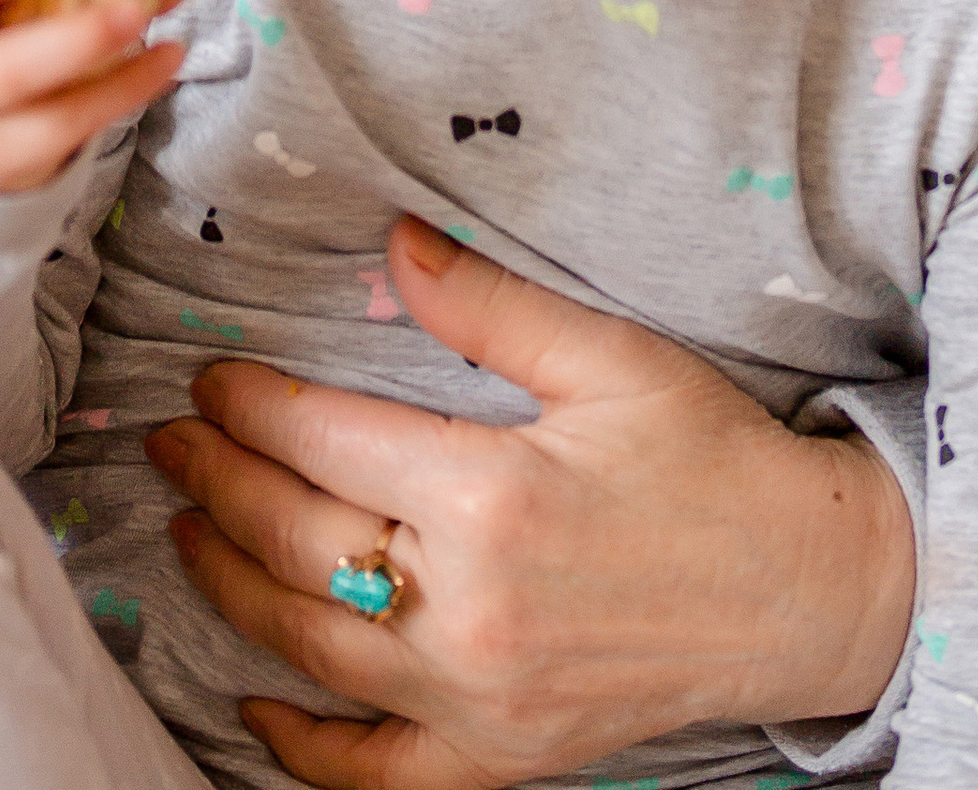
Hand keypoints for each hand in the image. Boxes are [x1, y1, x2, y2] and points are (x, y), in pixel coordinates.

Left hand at [148, 216, 914, 785]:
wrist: (807, 590)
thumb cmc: (711, 460)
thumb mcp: (608, 358)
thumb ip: (487, 304)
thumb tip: (390, 241)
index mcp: (488, 496)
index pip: (322, 442)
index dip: (251, 404)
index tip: (209, 376)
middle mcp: (468, 610)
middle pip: (295, 542)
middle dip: (216, 482)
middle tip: (170, 439)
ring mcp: (480, 699)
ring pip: (310, 649)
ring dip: (229, 587)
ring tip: (187, 531)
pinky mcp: (504, 759)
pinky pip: (374, 774)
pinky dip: (302, 749)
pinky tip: (254, 705)